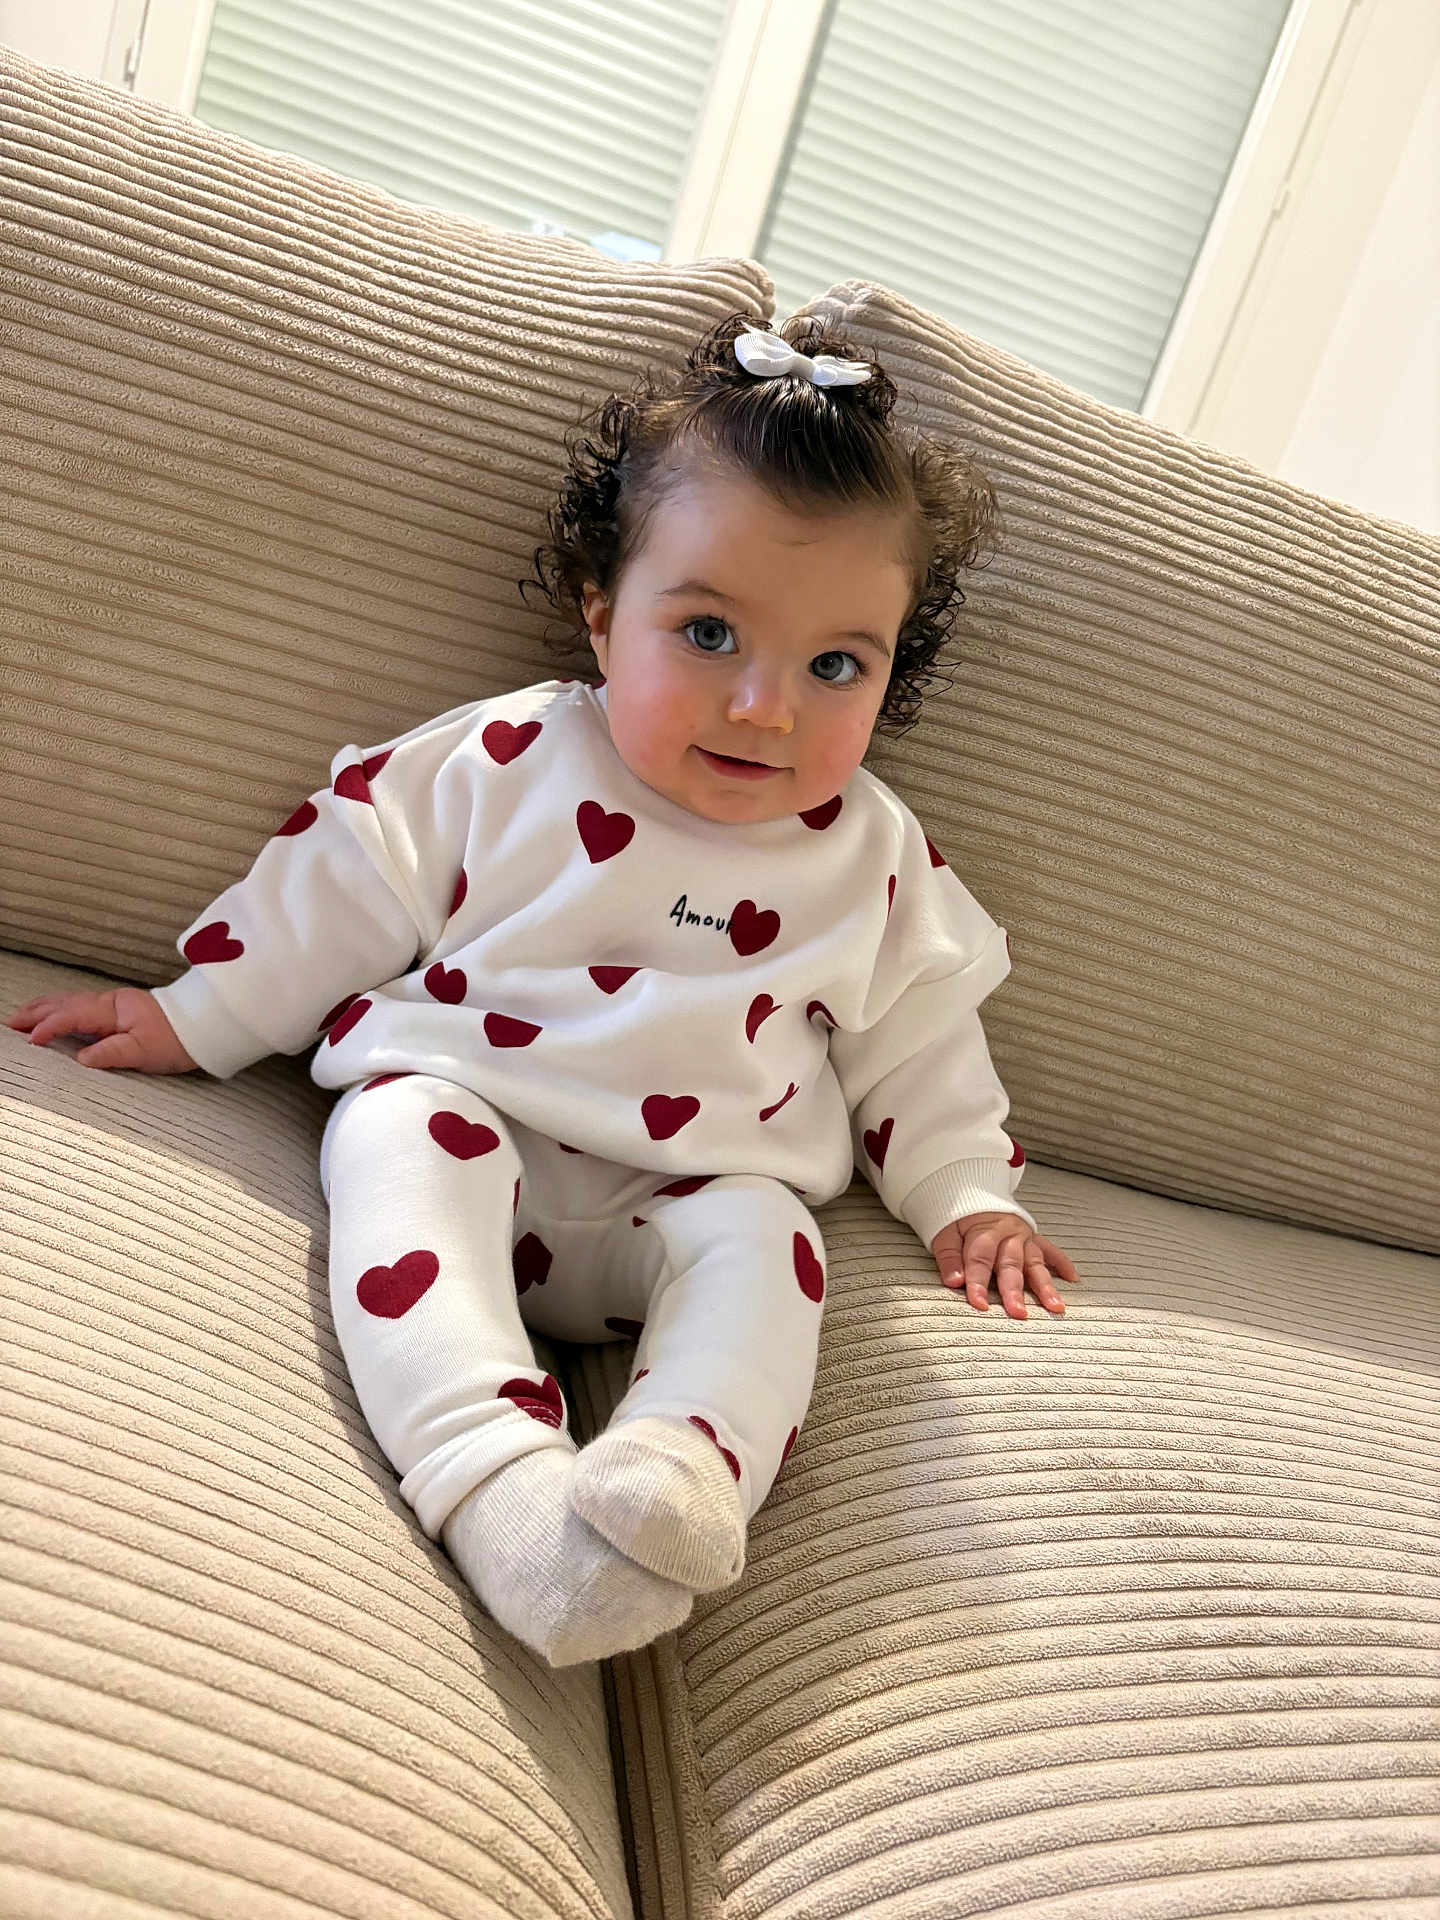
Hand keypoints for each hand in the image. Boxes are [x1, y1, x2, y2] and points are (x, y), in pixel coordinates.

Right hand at [6, 987, 197, 1074]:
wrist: (204, 1027)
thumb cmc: (177, 1040)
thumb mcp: (145, 1053)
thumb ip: (111, 1054)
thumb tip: (80, 1059)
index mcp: (115, 1009)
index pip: (74, 1016)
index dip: (50, 1027)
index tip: (31, 1039)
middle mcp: (110, 1002)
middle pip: (65, 1004)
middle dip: (35, 1013)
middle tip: (10, 1024)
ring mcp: (113, 1005)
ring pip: (69, 1002)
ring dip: (43, 1008)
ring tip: (20, 1016)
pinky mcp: (116, 1012)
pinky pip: (79, 1007)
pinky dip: (58, 1009)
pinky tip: (50, 1014)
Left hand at [931, 1211, 1081, 1318]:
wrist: (972, 1191)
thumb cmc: (957, 1218)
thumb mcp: (944, 1233)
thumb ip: (949, 1258)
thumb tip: (954, 1282)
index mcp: (983, 1231)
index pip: (980, 1260)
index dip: (978, 1283)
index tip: (979, 1304)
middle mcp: (1008, 1234)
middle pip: (1010, 1265)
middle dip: (1014, 1291)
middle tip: (1018, 1312)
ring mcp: (1024, 1237)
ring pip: (1035, 1263)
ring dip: (1045, 1285)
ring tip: (1055, 1306)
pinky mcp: (1034, 1238)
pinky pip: (1051, 1251)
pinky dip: (1062, 1263)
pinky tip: (1073, 1278)